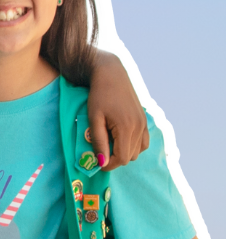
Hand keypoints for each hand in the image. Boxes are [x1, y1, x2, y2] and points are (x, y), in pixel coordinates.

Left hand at [88, 51, 148, 170]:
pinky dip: (133, 145)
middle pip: (130, 156)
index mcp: (127, 127)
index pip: (122, 158)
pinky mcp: (145, 121)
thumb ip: (98, 141)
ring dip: (124, 152)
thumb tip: (102, 161)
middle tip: (100, 149)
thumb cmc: (98, 95)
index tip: (97, 162)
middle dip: (115, 158)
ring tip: (108, 142)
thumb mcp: (94, 118)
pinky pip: (143, 142)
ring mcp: (144, 124)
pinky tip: (120, 138)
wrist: (111, 75)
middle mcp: (140, 127)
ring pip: (138, 151)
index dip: (109, 164)